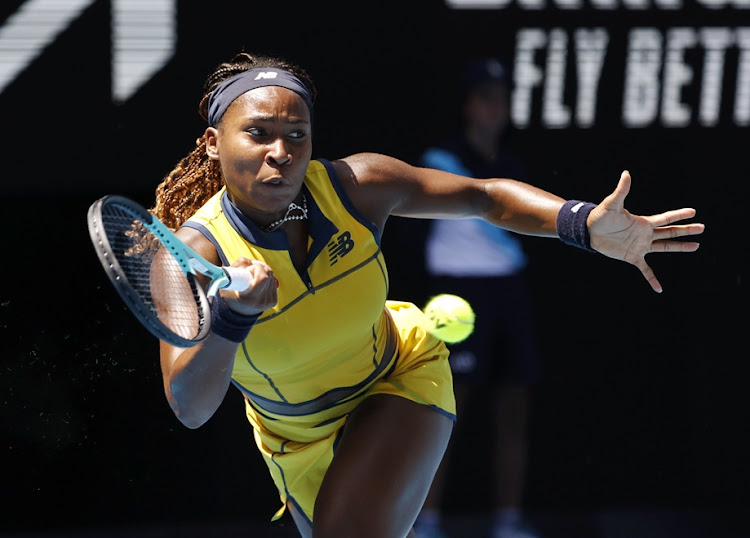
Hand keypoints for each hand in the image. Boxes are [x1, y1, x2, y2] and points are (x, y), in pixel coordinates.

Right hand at [219, 257, 277, 313]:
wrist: (236, 311)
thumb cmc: (230, 293)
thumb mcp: (227, 280)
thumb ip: (236, 266)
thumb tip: (249, 261)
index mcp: (249, 298)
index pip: (262, 278)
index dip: (257, 268)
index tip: (248, 269)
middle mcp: (261, 302)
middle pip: (269, 275)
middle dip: (260, 267)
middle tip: (250, 270)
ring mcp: (269, 302)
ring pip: (272, 277)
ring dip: (264, 271)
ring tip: (253, 275)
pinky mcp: (273, 301)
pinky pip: (274, 282)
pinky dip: (268, 278)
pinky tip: (259, 281)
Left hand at [588, 170, 704, 292]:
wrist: (589, 231)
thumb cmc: (600, 216)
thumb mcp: (612, 204)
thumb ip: (621, 191)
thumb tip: (626, 173)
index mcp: (643, 222)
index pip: (665, 218)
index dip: (678, 215)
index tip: (694, 212)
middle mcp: (645, 234)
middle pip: (670, 232)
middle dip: (686, 230)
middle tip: (702, 228)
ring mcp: (640, 246)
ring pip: (664, 247)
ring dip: (679, 247)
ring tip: (696, 246)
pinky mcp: (632, 257)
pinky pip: (645, 270)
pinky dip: (652, 279)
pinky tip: (659, 288)